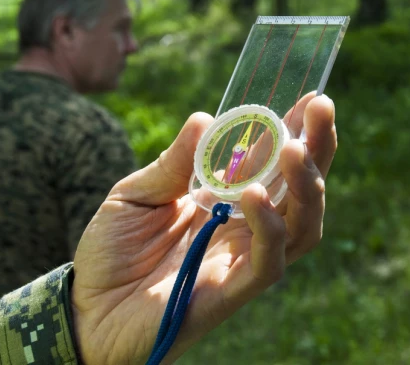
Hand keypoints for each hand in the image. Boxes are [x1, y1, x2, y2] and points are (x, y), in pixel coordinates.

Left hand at [71, 94, 336, 363]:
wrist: (88, 311)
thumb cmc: (111, 253)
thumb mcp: (136, 194)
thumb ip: (173, 163)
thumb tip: (205, 118)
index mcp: (224, 201)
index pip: (271, 163)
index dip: (295, 131)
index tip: (311, 98)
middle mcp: (243, 229)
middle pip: (299, 191)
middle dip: (317, 149)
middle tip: (321, 109)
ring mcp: (242, 260)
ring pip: (301, 226)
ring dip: (305, 186)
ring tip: (294, 149)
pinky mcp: (233, 291)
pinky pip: (269, 261)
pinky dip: (269, 227)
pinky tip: (253, 195)